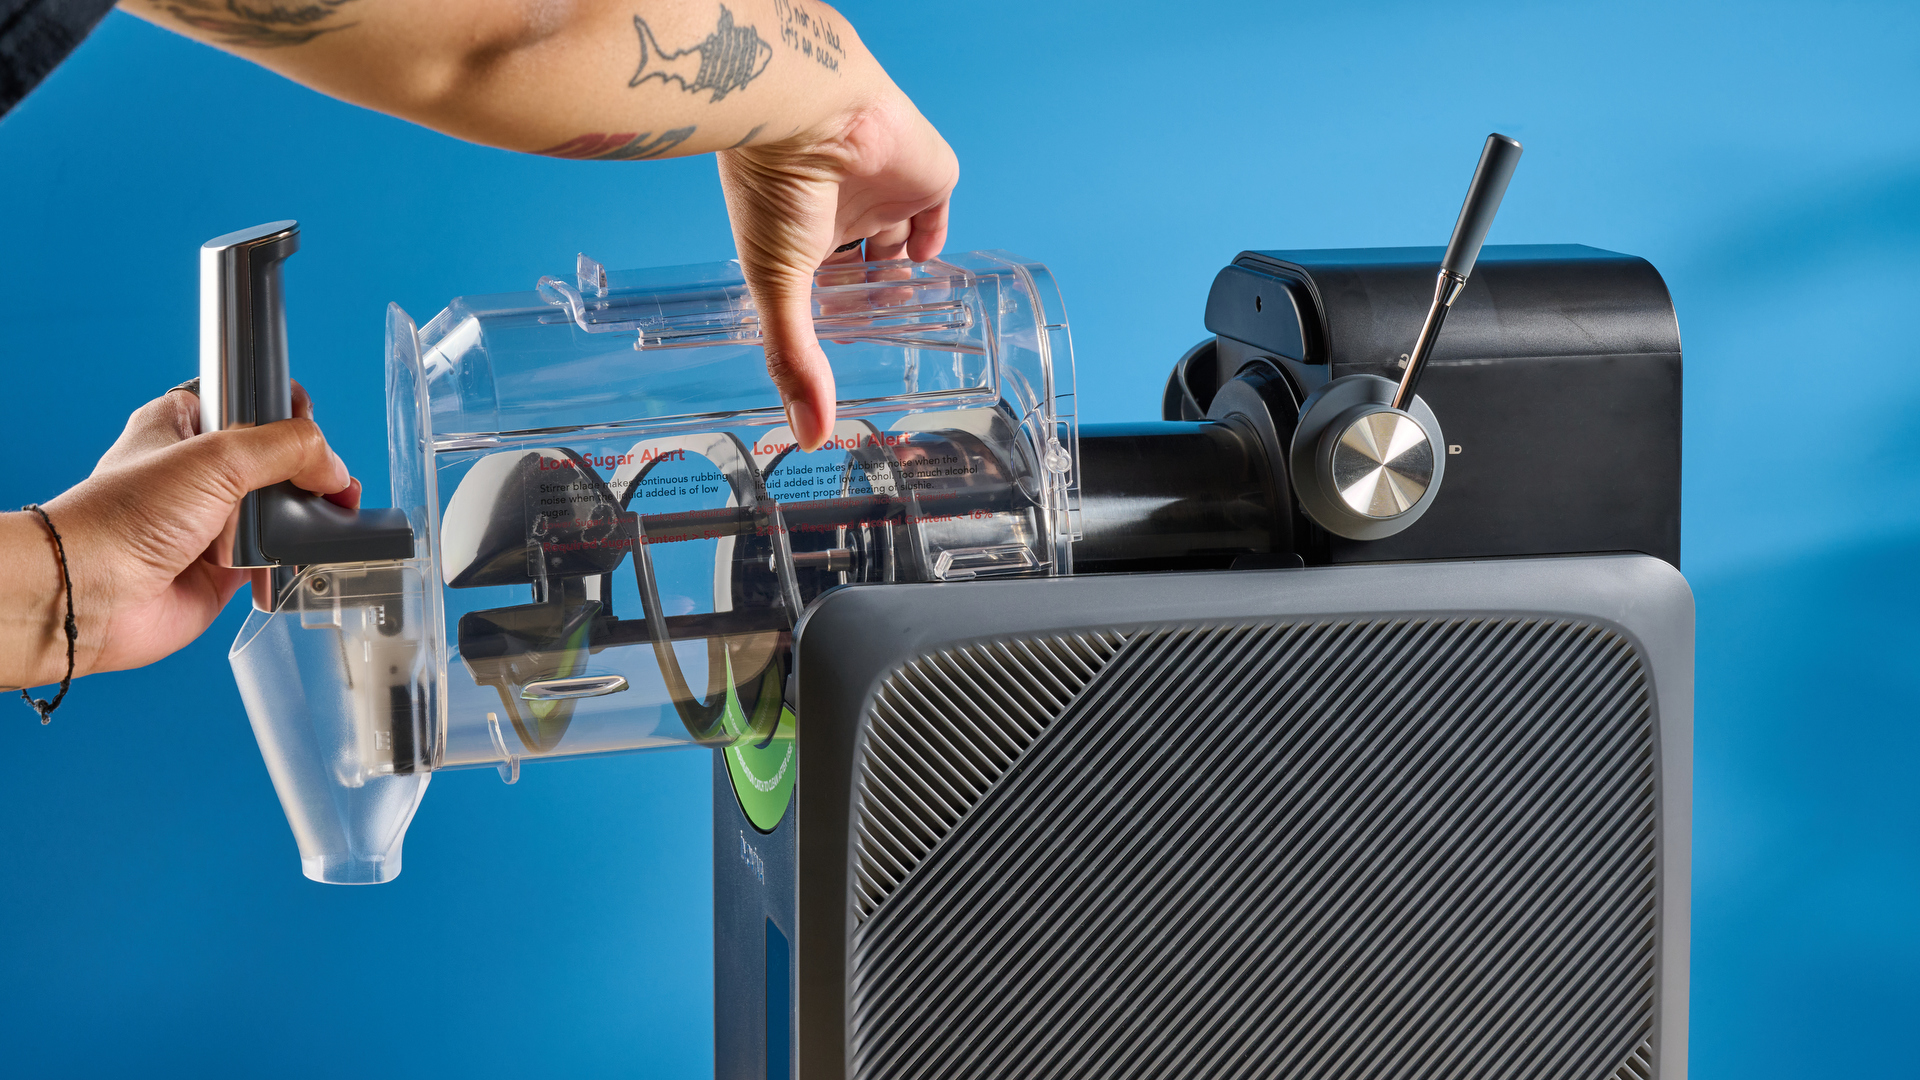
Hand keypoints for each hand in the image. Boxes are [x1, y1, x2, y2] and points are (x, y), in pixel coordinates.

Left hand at [2, 385, 357, 689]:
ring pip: (283, 507)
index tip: (308, 425)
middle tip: (328, 480)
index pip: (248, 400)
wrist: (92, 595)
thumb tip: (334, 468)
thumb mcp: (216, 457)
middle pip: (277, 457)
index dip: (284, 410)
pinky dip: (295, 555)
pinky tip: (303, 552)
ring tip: (326, 515)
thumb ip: (286, 449)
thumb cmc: (123, 517)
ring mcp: (215, 519)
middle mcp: (199, 471)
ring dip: (306, 514)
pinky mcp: (228, 565)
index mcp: (183, 425)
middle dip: (309, 469)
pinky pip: (279, 554)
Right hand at [718, 81, 956, 450]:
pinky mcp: (926, 176)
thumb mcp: (777, 285)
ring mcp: (886, 192)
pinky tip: (928, 268)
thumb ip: (794, 360)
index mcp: (801, 232)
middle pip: (865, 266)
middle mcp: (843, 211)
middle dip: (870, 299)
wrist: (805, 112)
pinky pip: (936, 212)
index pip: (822, 280)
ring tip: (909, 320)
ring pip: (902, 242)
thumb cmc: (772, 188)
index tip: (838, 350)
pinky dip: (933, 242)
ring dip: (904, 277)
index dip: (831, 311)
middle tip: (877, 344)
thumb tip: (808, 436)